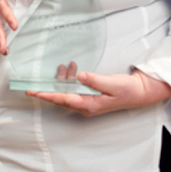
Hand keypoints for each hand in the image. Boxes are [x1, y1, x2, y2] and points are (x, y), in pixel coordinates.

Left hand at [27, 68, 170, 116]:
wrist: (140, 92)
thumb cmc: (128, 89)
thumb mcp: (113, 84)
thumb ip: (95, 81)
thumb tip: (80, 76)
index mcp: (89, 104)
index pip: (63, 100)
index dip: (47, 95)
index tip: (33, 92)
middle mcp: (86, 105)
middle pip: (60, 97)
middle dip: (47, 88)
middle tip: (30, 84)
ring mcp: (87, 101)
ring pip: (67, 91)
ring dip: (62, 79)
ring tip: (63, 66)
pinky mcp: (90, 96)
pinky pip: (74, 88)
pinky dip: (71, 78)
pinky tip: (72, 68)